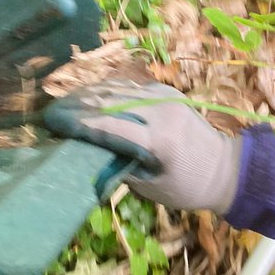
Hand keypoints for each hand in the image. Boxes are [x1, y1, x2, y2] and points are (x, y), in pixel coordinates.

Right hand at [44, 80, 242, 213]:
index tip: (49, 123)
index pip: (107, 124)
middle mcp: (160, 110)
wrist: (226, 168)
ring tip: (62, 105)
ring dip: (86, 95)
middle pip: (108, 101)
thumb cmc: (188, 187)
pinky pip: (128, 86)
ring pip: (116, 89)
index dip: (75, 122)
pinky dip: (105, 91)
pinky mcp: (165, 91)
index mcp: (158, 138)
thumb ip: (120, 167)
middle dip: (74, 105)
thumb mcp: (151, 188)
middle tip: (48, 113)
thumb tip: (86, 155)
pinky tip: (87, 98)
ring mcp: (164, 96)